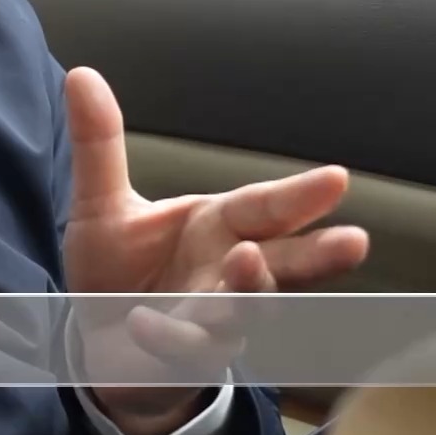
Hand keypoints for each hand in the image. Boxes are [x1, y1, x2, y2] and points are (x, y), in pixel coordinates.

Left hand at [62, 67, 369, 434]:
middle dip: (318, 254)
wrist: (96, 340)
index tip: (338, 177)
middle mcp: (227, 275)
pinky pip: (186, 349)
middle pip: (283, 264)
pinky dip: (169, 335)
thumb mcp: (102, 204)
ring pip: (246, 309)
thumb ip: (100, 145)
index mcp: (218, 229)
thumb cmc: (117, 270)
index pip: (264, 208)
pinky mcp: (185, 360)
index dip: (300, 195)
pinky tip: (143, 321)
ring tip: (247, 260)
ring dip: (250, 289)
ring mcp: (215, 322)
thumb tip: (82, 74)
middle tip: (353, 240)